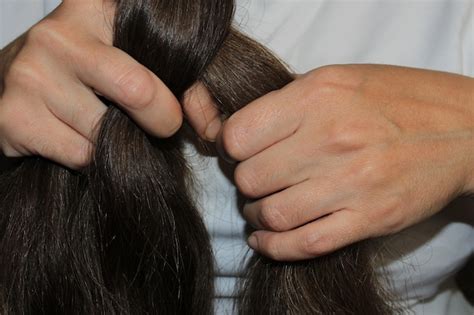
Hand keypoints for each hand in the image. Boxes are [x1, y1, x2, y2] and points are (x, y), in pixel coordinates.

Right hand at [0, 0, 207, 168]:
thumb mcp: (135, 57)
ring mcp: (31, 74)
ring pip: (105, 133)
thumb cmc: (90, 69)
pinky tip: (77, 133)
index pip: (155, 32)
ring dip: (117, 141)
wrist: (19, 82)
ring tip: (102, 121)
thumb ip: (184, 80)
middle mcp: (58, 34)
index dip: (177, 75)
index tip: (176, 94)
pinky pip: (80, 155)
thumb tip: (212, 126)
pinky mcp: (12, 116)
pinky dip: (90, 157)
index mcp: (95, 6)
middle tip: (161, 123)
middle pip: (138, 90)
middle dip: (161, 119)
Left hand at [218, 65, 473, 260]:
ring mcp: (352, 183)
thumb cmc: (397, 99)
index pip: (239, 135)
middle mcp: (331, 138)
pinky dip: (275, 248)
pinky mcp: (369, 218)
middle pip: (251, 177)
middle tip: (257, 180)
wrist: (463, 129)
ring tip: (262, 208)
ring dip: (258, 216)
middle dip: (246, 182)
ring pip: (272, 214)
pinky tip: (265, 241)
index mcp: (317, 97)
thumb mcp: (338, 79)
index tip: (240, 152)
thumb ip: (288, 103)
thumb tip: (243, 133)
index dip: (231, 147)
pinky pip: (304, 244)